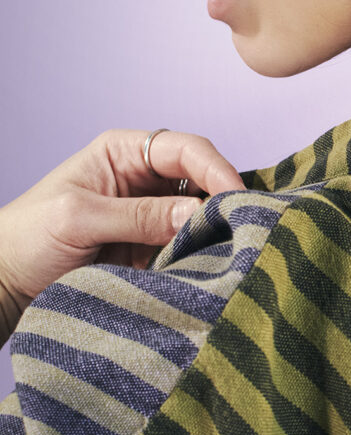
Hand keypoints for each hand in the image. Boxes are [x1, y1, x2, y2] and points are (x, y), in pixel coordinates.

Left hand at [0, 129, 246, 311]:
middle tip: (242, 226)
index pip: (186, 149)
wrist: (4, 285)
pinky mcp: (152, 248)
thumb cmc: (25, 238)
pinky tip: (210, 265)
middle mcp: (144, 178)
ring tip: (230, 248)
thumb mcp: (79, 218)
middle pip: (201, 179)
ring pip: (199, 214)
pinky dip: (201, 255)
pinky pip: (188, 246)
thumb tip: (197, 212)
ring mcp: (150, 215)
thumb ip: (138, 215)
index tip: (236, 196)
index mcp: (124, 153)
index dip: (216, 168)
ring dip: (213, 230)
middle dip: (221, 199)